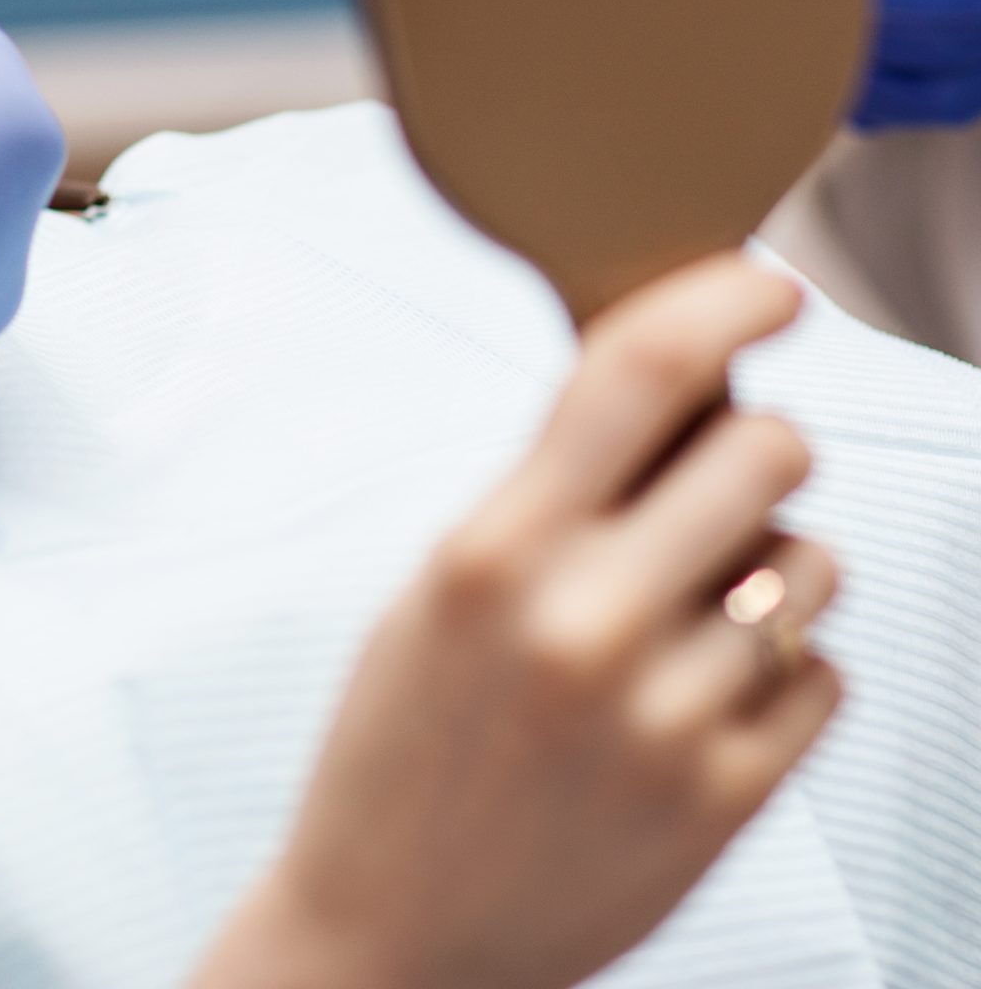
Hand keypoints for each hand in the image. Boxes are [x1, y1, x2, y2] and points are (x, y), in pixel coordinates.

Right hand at [199, 257, 838, 988]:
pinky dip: (786, 665)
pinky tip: (709, 688)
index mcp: (490, 546)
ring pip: (814, 563)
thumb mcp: (437, 583)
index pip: (637, 370)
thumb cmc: (404, 736)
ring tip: (703, 600)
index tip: (774, 286)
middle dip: (762, 441)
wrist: (387, 931)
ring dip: (779, 559)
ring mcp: (664, 717)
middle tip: (723, 469)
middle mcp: (583, 621)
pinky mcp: (725, 803)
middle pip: (763, 451)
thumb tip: (680, 382)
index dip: (723, 299)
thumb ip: (544, 492)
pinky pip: (823, 675)